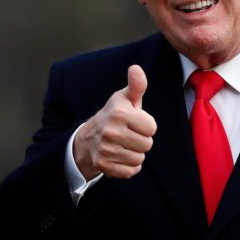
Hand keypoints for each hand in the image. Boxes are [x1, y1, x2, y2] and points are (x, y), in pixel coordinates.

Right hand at [73, 65, 156, 179]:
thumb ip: (136, 85)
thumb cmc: (113, 115)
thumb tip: (136, 68)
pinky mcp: (103, 165)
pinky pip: (131, 171)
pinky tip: (120, 156)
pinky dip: (129, 167)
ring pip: (140, 159)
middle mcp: (111, 131)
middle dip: (142, 140)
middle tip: (129, 135)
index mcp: (119, 113)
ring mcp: (106, 149)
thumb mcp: (124, 99)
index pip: (152, 128)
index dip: (146, 126)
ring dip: (135, 153)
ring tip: (124, 145)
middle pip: (147, 144)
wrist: (88, 138)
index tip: (135, 123)